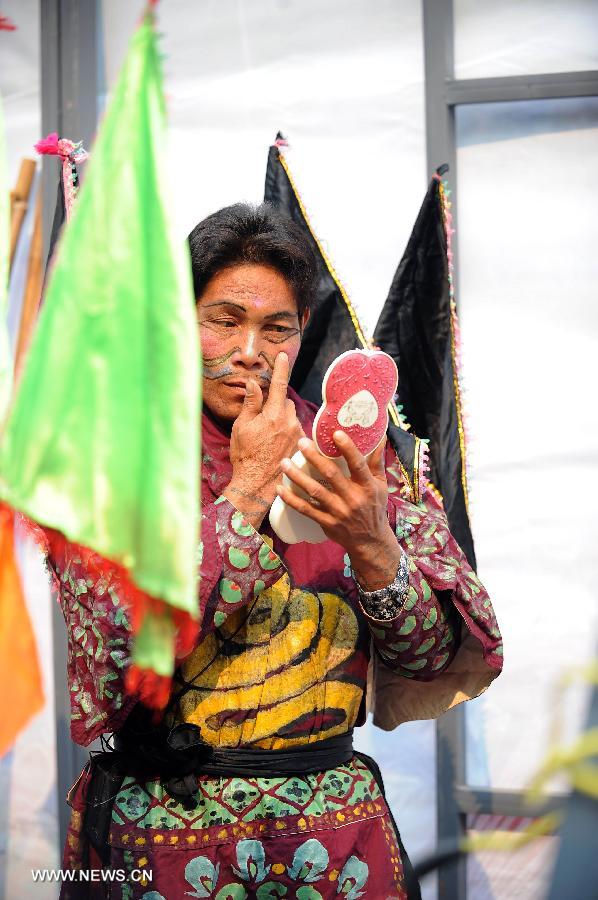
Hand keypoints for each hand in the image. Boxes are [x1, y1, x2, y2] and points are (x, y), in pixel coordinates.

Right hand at [223, 352, 303, 526]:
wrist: (257, 484)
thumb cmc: (245, 456)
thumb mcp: (241, 427)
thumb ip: (250, 403)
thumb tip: (254, 383)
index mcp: (274, 414)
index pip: (279, 385)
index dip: (281, 368)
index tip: (283, 356)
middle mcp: (290, 422)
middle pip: (286, 402)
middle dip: (277, 404)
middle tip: (263, 418)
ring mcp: (298, 435)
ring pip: (291, 417)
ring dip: (282, 420)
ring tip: (269, 436)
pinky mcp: (301, 447)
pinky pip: (295, 431)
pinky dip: (287, 433)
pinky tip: (277, 446)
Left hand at [276, 432, 401, 589]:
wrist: (370, 541)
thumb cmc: (374, 507)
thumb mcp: (380, 484)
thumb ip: (376, 460)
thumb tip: (379, 435)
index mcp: (367, 486)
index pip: (358, 464)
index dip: (347, 448)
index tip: (335, 433)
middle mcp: (353, 498)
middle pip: (331, 475)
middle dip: (314, 457)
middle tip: (301, 443)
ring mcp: (338, 512)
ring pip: (315, 491)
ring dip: (297, 476)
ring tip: (284, 463)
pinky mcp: (326, 523)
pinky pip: (306, 510)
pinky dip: (291, 500)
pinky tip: (280, 489)